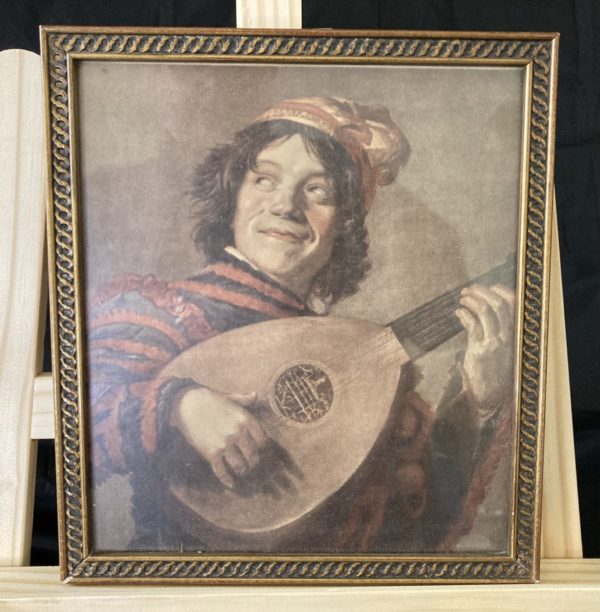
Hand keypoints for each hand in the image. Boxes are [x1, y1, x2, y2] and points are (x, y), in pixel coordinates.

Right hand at [171, 386, 267, 487]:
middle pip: (253, 455)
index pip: (262, 439)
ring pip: (240, 465)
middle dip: (253, 461)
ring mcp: (224, 444)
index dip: (261, 446)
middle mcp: (237, 433)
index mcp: (245, 419)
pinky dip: (227, 480)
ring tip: (242, 471)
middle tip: (251, 463)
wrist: (186, 404)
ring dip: (242, 471)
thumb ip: (244, 399)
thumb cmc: (210, 399)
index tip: (258, 448)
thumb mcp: (230, 398)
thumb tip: (256, 395)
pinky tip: (231, 483)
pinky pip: (222, 471)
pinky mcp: (211, 453)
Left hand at [455, 284, 515, 407]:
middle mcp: (507, 336)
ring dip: (472, 301)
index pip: (513, 304)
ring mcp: (494, 343)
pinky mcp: (479, 350)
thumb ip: (497, 329)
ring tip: (462, 298)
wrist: (490, 395)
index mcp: (514, 333)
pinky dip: (464, 315)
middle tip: (468, 290)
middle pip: (498, 304)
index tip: (488, 287)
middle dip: (482, 291)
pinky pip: (472, 325)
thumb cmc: (494, 370)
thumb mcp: (502, 347)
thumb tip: (485, 307)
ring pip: (486, 311)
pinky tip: (458, 313)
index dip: (500, 291)